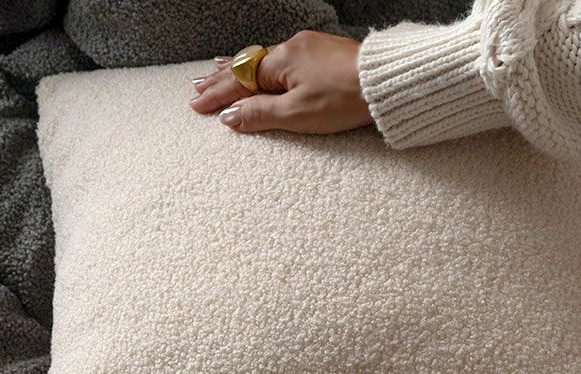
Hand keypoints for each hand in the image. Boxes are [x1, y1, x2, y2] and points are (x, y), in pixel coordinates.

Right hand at [188, 30, 373, 135]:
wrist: (385, 84)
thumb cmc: (343, 99)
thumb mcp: (297, 115)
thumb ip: (260, 115)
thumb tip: (229, 118)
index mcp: (279, 63)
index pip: (238, 82)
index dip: (216, 96)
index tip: (197, 106)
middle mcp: (289, 49)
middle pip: (245, 66)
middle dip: (219, 78)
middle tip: (196, 86)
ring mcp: (307, 48)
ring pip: (262, 59)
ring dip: (238, 68)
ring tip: (217, 69)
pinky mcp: (322, 52)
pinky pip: (281, 57)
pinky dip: (263, 63)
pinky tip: (262, 63)